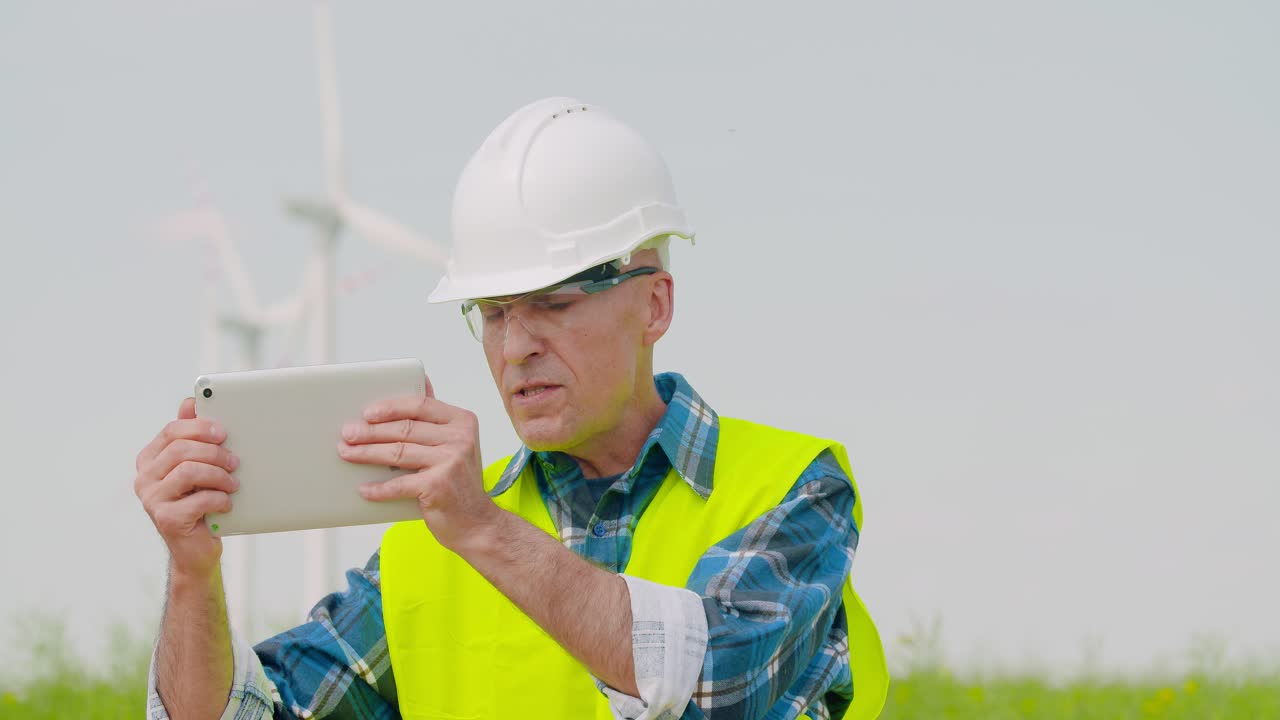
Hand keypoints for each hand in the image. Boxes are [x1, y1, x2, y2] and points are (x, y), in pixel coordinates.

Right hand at [135, 398, 239, 578]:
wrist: (196, 549)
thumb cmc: (199, 502)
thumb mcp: (197, 467)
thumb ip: (192, 436)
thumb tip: (191, 401)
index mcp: (151, 459)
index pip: (172, 431)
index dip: (200, 428)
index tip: (223, 432)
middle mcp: (145, 478)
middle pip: (180, 450)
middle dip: (214, 452)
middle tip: (234, 462)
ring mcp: (152, 500)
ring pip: (188, 472)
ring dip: (218, 475)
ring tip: (233, 483)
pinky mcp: (166, 519)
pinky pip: (197, 499)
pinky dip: (218, 498)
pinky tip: (226, 503)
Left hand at [337, 377, 498, 552]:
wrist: (478, 523)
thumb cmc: (459, 482)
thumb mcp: (455, 443)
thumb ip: (436, 417)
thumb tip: (422, 380)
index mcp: (462, 421)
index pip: (420, 405)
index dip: (390, 407)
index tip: (367, 413)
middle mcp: (460, 438)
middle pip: (405, 429)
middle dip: (370, 431)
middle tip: (347, 434)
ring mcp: (451, 461)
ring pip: (398, 452)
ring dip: (367, 453)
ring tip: (346, 453)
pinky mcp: (439, 486)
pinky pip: (399, 484)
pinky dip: (379, 488)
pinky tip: (364, 489)